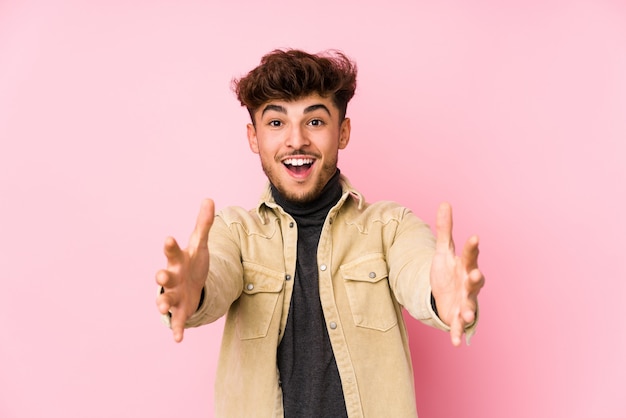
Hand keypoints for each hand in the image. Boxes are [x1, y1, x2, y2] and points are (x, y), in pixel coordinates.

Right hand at [155, 199, 214, 342]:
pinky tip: (178, 339)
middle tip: (160, 276)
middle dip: (162, 277)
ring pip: (166, 300)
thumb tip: (209, 199)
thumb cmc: (192, 263)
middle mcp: (172, 278)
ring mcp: (175, 295)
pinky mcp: (180, 311)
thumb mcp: (199, 244)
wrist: (191, 285)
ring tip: (161, 308)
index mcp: (177, 261)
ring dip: (163, 304)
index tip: (168, 238)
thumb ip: (204, 224)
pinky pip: (177, 321)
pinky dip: (176, 329)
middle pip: (164, 277)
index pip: (172, 251)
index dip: (170, 246)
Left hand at [430, 202, 484, 345]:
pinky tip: (455, 342)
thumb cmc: (449, 271)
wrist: (446, 295)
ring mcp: (465, 300)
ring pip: (470, 305)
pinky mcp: (457, 316)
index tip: (473, 237)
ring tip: (467, 315)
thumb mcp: (444, 250)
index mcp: (466, 265)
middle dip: (476, 278)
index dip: (471, 246)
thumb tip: (445, 203)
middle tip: (476, 274)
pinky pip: (457, 326)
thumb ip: (445, 229)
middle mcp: (469, 284)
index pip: (469, 254)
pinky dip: (456, 334)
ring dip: (469, 310)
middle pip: (474, 280)